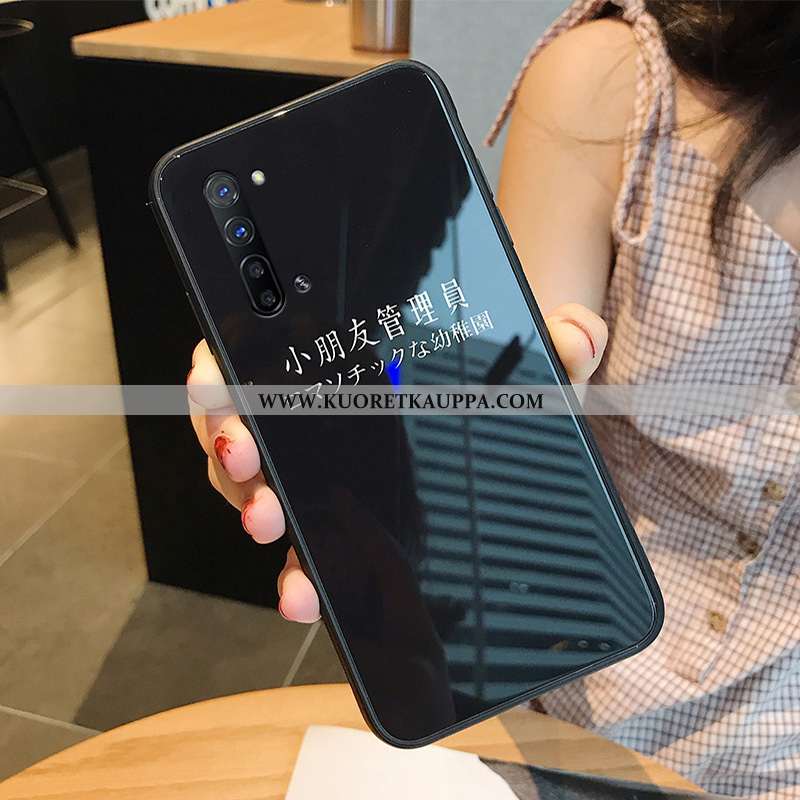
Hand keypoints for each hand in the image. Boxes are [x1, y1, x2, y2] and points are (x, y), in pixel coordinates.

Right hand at [186, 302, 606, 623]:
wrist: (507, 448)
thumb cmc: (503, 399)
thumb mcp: (530, 376)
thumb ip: (556, 347)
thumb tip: (579, 334)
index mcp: (340, 364)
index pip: (253, 350)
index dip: (222, 365)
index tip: (226, 378)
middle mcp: (313, 419)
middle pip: (236, 422)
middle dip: (227, 439)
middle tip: (246, 455)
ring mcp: (319, 478)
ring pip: (253, 489)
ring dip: (249, 505)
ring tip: (269, 521)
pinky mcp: (336, 532)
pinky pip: (297, 550)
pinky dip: (291, 573)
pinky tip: (303, 595)